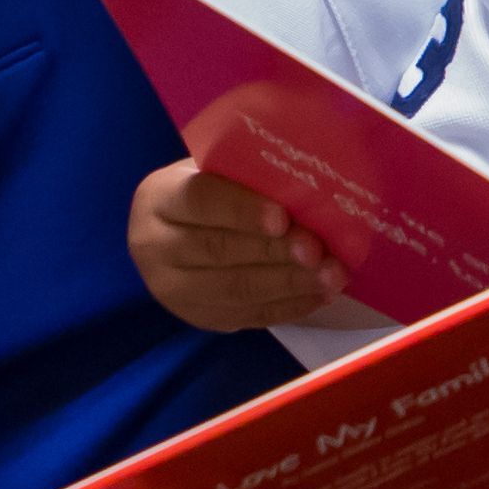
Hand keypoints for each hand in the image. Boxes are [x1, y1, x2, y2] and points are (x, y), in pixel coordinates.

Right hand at [129, 160, 347, 331]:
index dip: (242, 210)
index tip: (282, 218)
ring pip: (236, 290)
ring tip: (332, 275)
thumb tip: (310, 186)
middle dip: (275, 252)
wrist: (175, 232)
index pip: (200, 202)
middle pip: (219, 251)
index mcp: (159, 198)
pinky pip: (248, 316)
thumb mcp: (214, 171)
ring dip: (290, 284)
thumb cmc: (209, 189)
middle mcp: (156, 247)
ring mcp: (173, 290)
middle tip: (318, 250)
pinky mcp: (200, 317)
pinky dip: (290, 307)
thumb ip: (247, 176)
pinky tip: (321, 294)